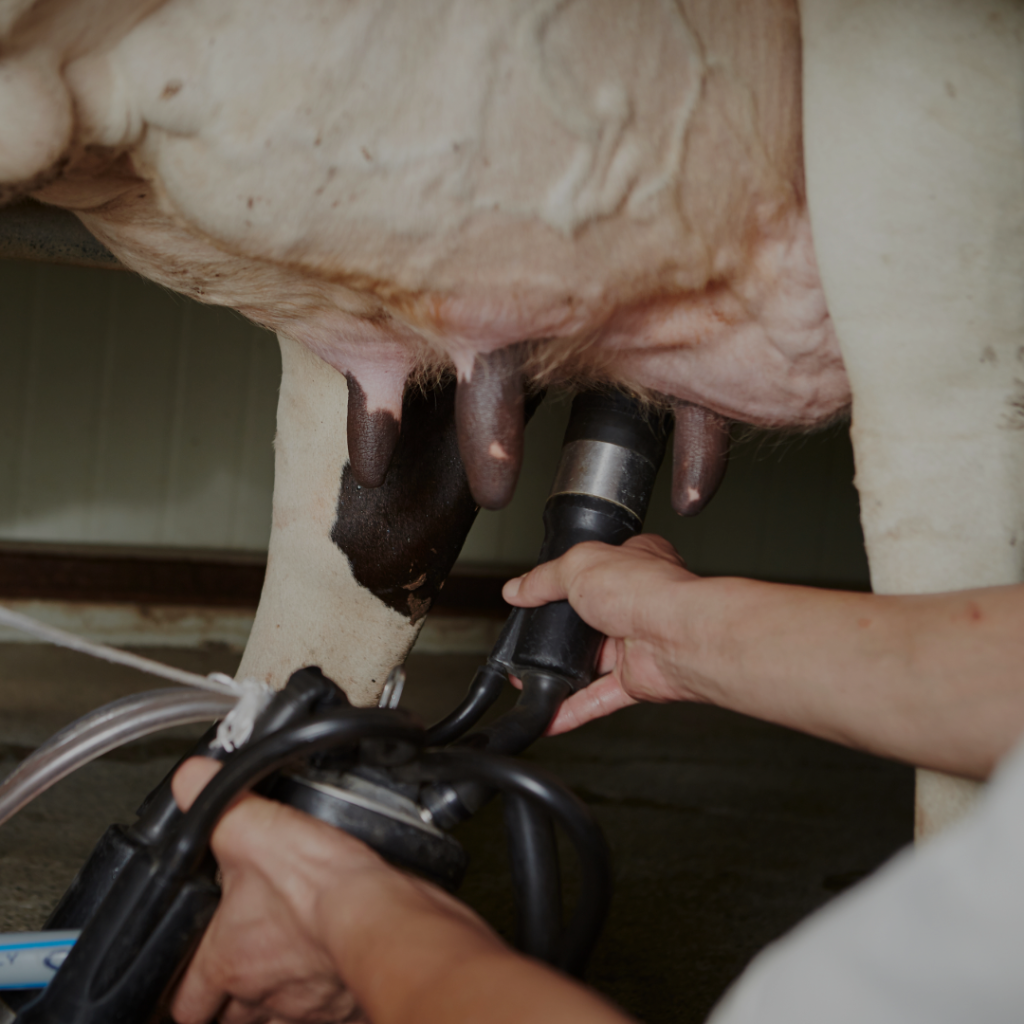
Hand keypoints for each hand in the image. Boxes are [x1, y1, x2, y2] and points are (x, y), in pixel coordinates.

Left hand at [170, 756, 364, 1023]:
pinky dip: (327, 999)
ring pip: (278, 1022)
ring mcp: (306, 1008)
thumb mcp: (254, 825)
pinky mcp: (346, 1007)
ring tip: (290, 968)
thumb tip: (190, 776)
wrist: (383, 914)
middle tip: (243, 969)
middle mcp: (261, 994)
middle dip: (232, 1000)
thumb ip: (217, 800)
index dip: (184, 987)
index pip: (186, 1000)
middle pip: (230, 1018)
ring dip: (279, 1002)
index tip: (188, 978)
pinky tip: (335, 968)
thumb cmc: (320, 884)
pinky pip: (327, 1016)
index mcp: (227, 958)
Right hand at [502, 534, 703, 734]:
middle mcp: (636, 603)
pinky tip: (550, 714)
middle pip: (588, 619)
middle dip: (560, 633)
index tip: (538, 592)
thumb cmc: (647, 590)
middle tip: (529, 640)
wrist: (679, 636)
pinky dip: (572, 709)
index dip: (566, 578)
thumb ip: (543, 579)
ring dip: (561, 674)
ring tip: (527, 678)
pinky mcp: (637, 679)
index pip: (591, 569)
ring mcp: (636, 642)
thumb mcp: (578, 565)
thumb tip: (517, 589)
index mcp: (630, 564)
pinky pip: (598, 699)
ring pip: (591, 664)